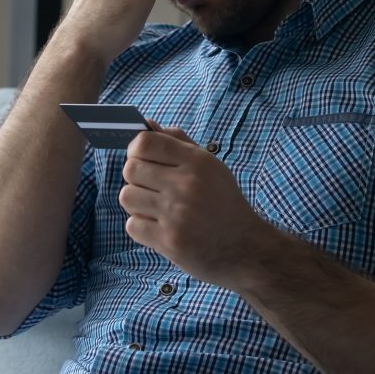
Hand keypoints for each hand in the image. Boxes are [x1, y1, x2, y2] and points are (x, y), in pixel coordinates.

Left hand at [119, 123, 269, 290]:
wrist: (246, 248)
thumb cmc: (224, 203)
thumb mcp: (210, 166)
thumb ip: (178, 143)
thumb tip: (148, 125)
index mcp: (197, 162)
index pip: (145, 142)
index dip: (135, 148)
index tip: (141, 157)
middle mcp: (186, 185)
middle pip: (131, 169)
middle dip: (136, 177)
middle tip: (151, 187)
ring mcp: (176, 215)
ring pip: (127, 196)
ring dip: (137, 202)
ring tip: (155, 208)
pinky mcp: (169, 241)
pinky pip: (132, 225)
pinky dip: (141, 227)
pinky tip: (159, 227)